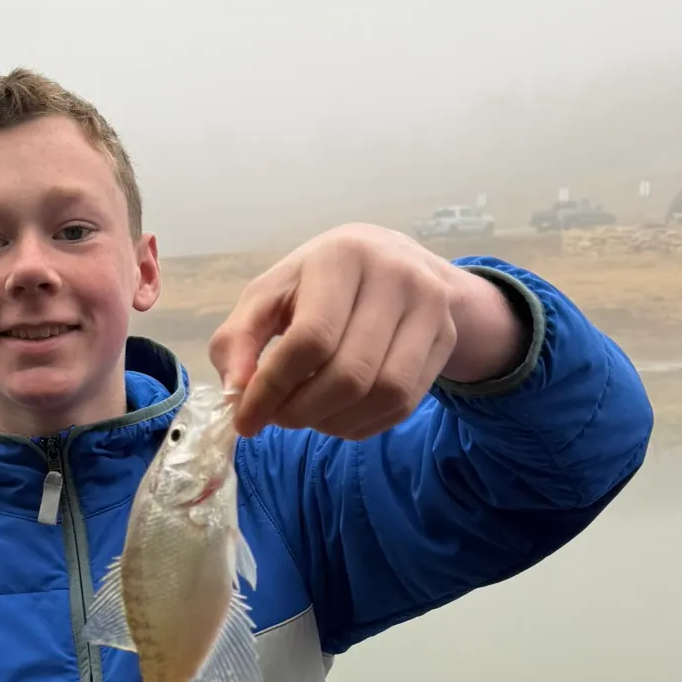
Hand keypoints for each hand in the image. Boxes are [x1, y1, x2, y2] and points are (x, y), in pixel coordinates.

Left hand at [208, 224, 527, 439]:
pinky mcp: (446, 337)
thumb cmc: (316, 283)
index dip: (273, 389)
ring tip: (308, 416)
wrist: (392, 262)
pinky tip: (338, 415)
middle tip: (278, 418)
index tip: (245, 420)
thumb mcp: (269, 296)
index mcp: (341, 257)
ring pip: (384, 394)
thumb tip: (236, 392)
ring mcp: (429, 307)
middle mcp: (394, 276)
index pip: (309, 339)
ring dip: (335, 422)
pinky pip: (405, 404)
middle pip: (349, 375)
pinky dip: (363, 424)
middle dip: (303, 412)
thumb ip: (238, 339)